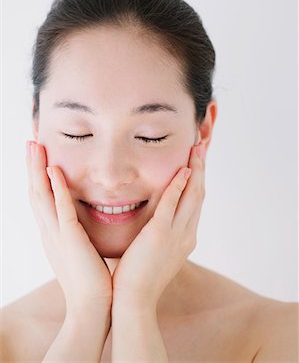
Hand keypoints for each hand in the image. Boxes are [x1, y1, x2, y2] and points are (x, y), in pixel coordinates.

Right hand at [26, 140, 112, 314]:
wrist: (92, 307)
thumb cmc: (90, 280)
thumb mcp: (79, 250)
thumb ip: (76, 233)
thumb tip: (79, 222)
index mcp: (52, 233)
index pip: (41, 197)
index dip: (37, 174)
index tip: (38, 154)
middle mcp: (49, 231)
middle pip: (35, 191)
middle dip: (32, 166)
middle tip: (30, 141)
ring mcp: (57, 235)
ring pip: (42, 195)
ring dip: (37, 170)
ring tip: (34, 146)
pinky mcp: (70, 240)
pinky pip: (61, 209)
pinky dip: (56, 189)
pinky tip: (54, 170)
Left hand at [112, 143, 205, 309]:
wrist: (134, 301)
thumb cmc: (139, 277)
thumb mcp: (156, 253)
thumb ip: (159, 234)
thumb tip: (154, 221)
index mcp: (185, 239)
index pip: (195, 203)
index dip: (197, 181)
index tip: (196, 163)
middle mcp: (186, 235)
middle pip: (199, 195)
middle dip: (201, 170)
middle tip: (201, 148)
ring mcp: (176, 235)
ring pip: (192, 196)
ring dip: (195, 171)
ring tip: (195, 150)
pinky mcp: (160, 234)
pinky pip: (172, 204)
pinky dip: (178, 186)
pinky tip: (182, 170)